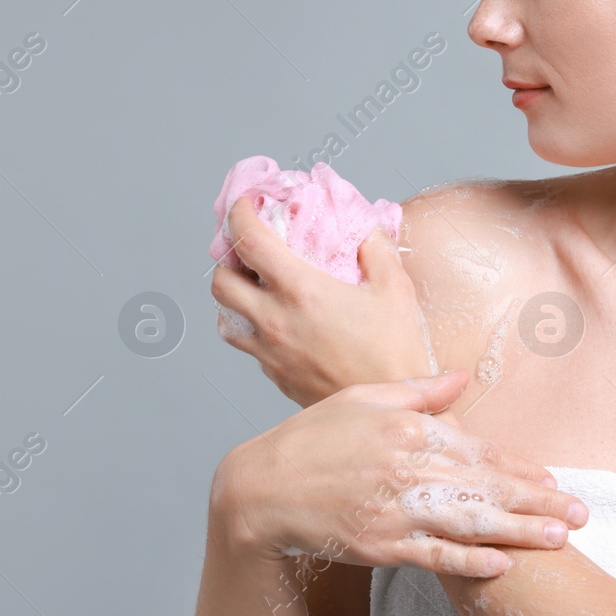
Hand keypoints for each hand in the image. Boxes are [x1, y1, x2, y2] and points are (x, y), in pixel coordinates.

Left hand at [211, 196, 434, 406]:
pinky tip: (280, 320)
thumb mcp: (394, 287)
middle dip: (228, 258)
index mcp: (301, 292)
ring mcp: (270, 354)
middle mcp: (275, 322)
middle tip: (250, 248)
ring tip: (258, 286)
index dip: (240, 214)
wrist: (391, 410)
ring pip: (225, 318)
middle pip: (220, 281)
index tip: (248, 204)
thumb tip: (359, 227)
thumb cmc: (396, 352)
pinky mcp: (274, 376)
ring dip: (234, 296)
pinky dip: (253, 326)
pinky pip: (248, 345)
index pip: (248, 241)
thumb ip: (373, 247)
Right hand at [211, 369, 588, 578]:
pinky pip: (435, 554)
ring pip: (471, 522)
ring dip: (520, 531)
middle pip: (486, 486)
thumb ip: (418, 390)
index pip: (478, 449)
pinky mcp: (381, 545)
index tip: (553, 477)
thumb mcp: (363, 398)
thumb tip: (460, 378)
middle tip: (579, 513)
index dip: (519, 465)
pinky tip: (503, 563)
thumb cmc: (311, 439)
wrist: (261, 489)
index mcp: (407, 427)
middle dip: (537, 501)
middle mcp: (407, 468)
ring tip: (559, 538)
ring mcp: (395, 510)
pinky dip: (470, 560)